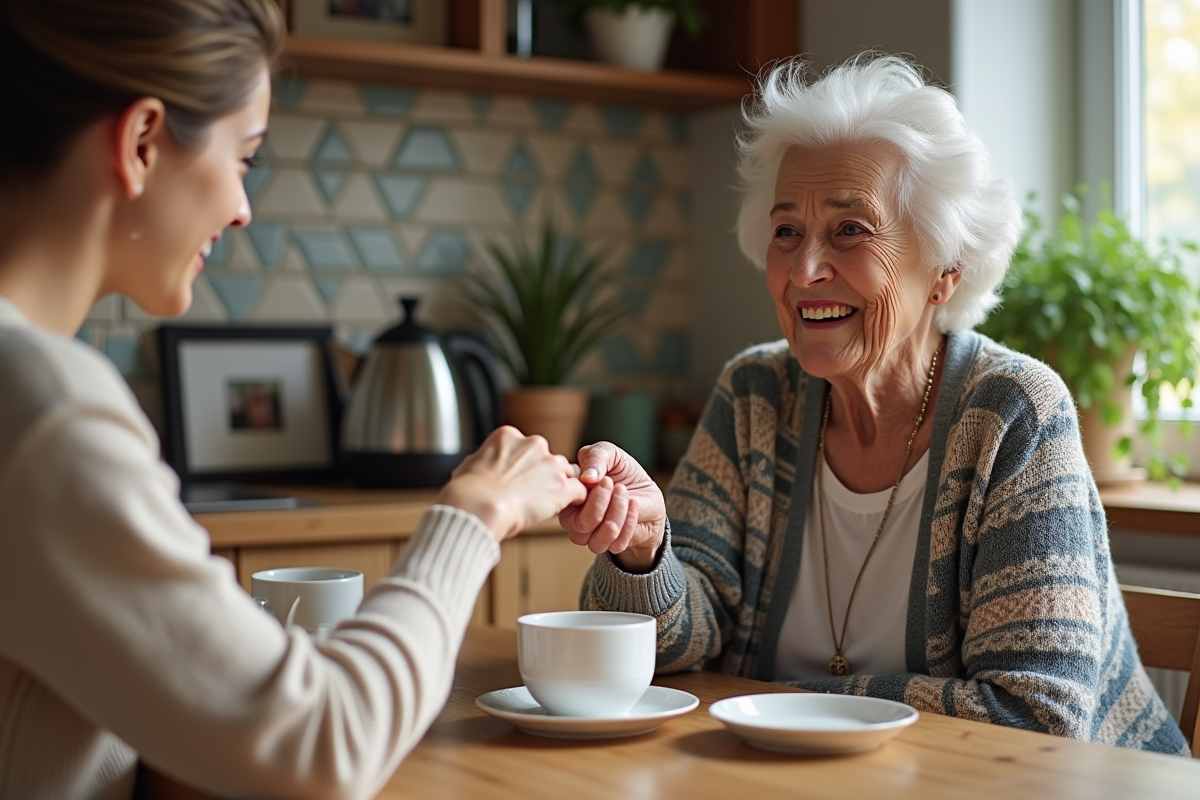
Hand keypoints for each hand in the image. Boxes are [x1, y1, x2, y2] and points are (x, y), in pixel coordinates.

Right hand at [436, 427, 585, 542]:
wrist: (479, 506)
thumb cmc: (469, 492)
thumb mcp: (469, 465)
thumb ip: (483, 461)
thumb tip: (480, 465)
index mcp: (508, 436)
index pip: (527, 448)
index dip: (524, 467)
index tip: (517, 481)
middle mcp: (533, 445)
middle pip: (549, 459)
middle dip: (543, 476)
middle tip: (532, 495)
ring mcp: (551, 464)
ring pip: (567, 473)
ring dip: (559, 488)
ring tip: (546, 506)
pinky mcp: (563, 486)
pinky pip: (580, 491)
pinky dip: (575, 501)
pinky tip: (565, 510)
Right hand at [558, 441, 665, 572]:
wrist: (647, 494)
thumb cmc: (623, 472)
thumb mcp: (610, 454)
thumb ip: (596, 457)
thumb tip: (587, 477)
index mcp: (569, 495)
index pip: (565, 501)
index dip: (584, 492)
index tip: (606, 478)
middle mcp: (574, 518)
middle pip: (579, 525)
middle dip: (600, 505)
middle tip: (617, 485)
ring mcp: (591, 535)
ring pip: (596, 539)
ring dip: (616, 515)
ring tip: (626, 495)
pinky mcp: (611, 545)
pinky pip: (616, 544)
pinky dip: (629, 524)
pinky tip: (634, 506)